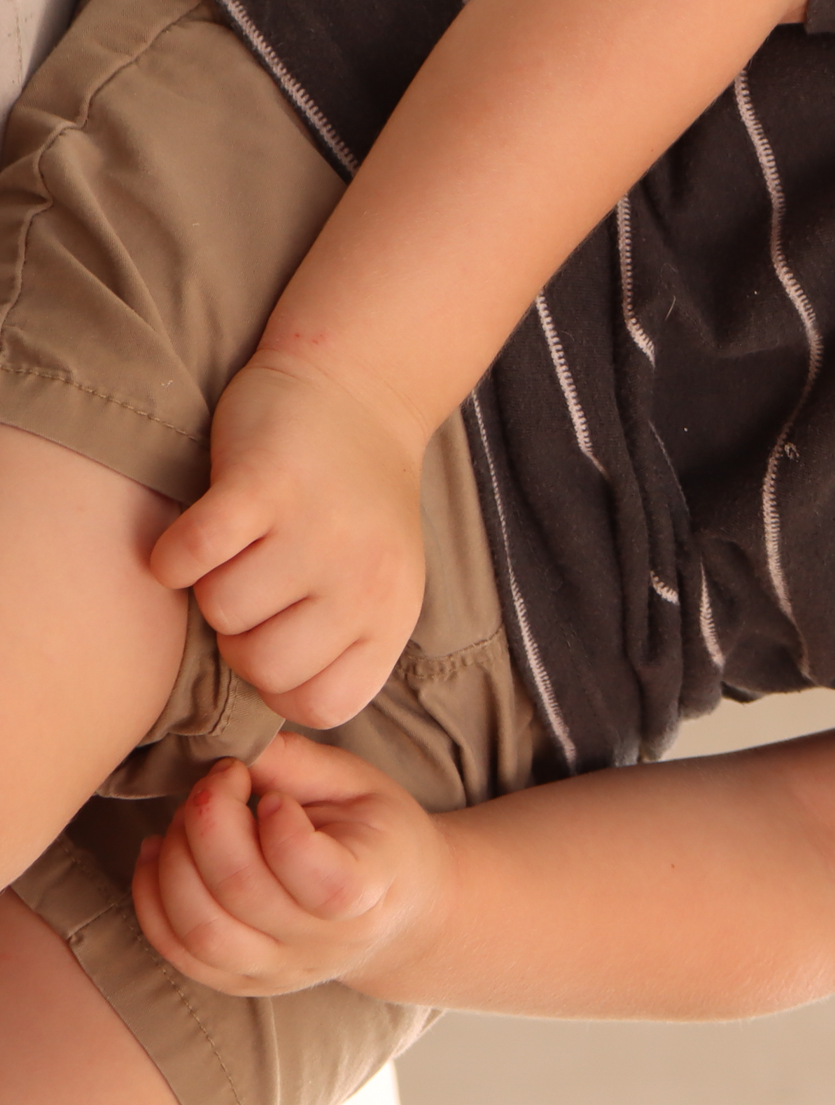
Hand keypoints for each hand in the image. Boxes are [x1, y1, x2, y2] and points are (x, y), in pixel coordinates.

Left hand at [131, 733, 450, 999]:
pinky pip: (176, 951)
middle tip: (218, 780)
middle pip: (244, 893)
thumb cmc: (376, 834)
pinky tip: (160, 851)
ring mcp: (279, 970)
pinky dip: (151, 897)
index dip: (283, 831)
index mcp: (373, 891)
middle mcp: (325, 943)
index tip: (275, 796)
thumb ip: (300, 763)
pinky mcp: (239, 981)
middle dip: (211, 822)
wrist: (394, 909)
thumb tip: (234, 748)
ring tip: (187, 817)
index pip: (323, 882)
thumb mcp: (360, 785)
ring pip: (201, 931)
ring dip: (174, 861)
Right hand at [148, 352, 429, 727]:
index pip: (321, 706)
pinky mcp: (266, 483)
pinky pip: (190, 556)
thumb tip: (268, 714)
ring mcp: (317, 530)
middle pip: (260, 666)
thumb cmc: (351, 503)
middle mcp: (364, 578)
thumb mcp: (373, 582)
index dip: (280, 683)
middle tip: (254, 582)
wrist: (359, 390)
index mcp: (393, 612)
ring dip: (210, 583)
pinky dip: (173, 552)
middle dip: (238, 635)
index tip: (278, 636)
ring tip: (241, 544)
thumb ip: (336, 645)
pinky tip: (200, 528)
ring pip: (220, 611)